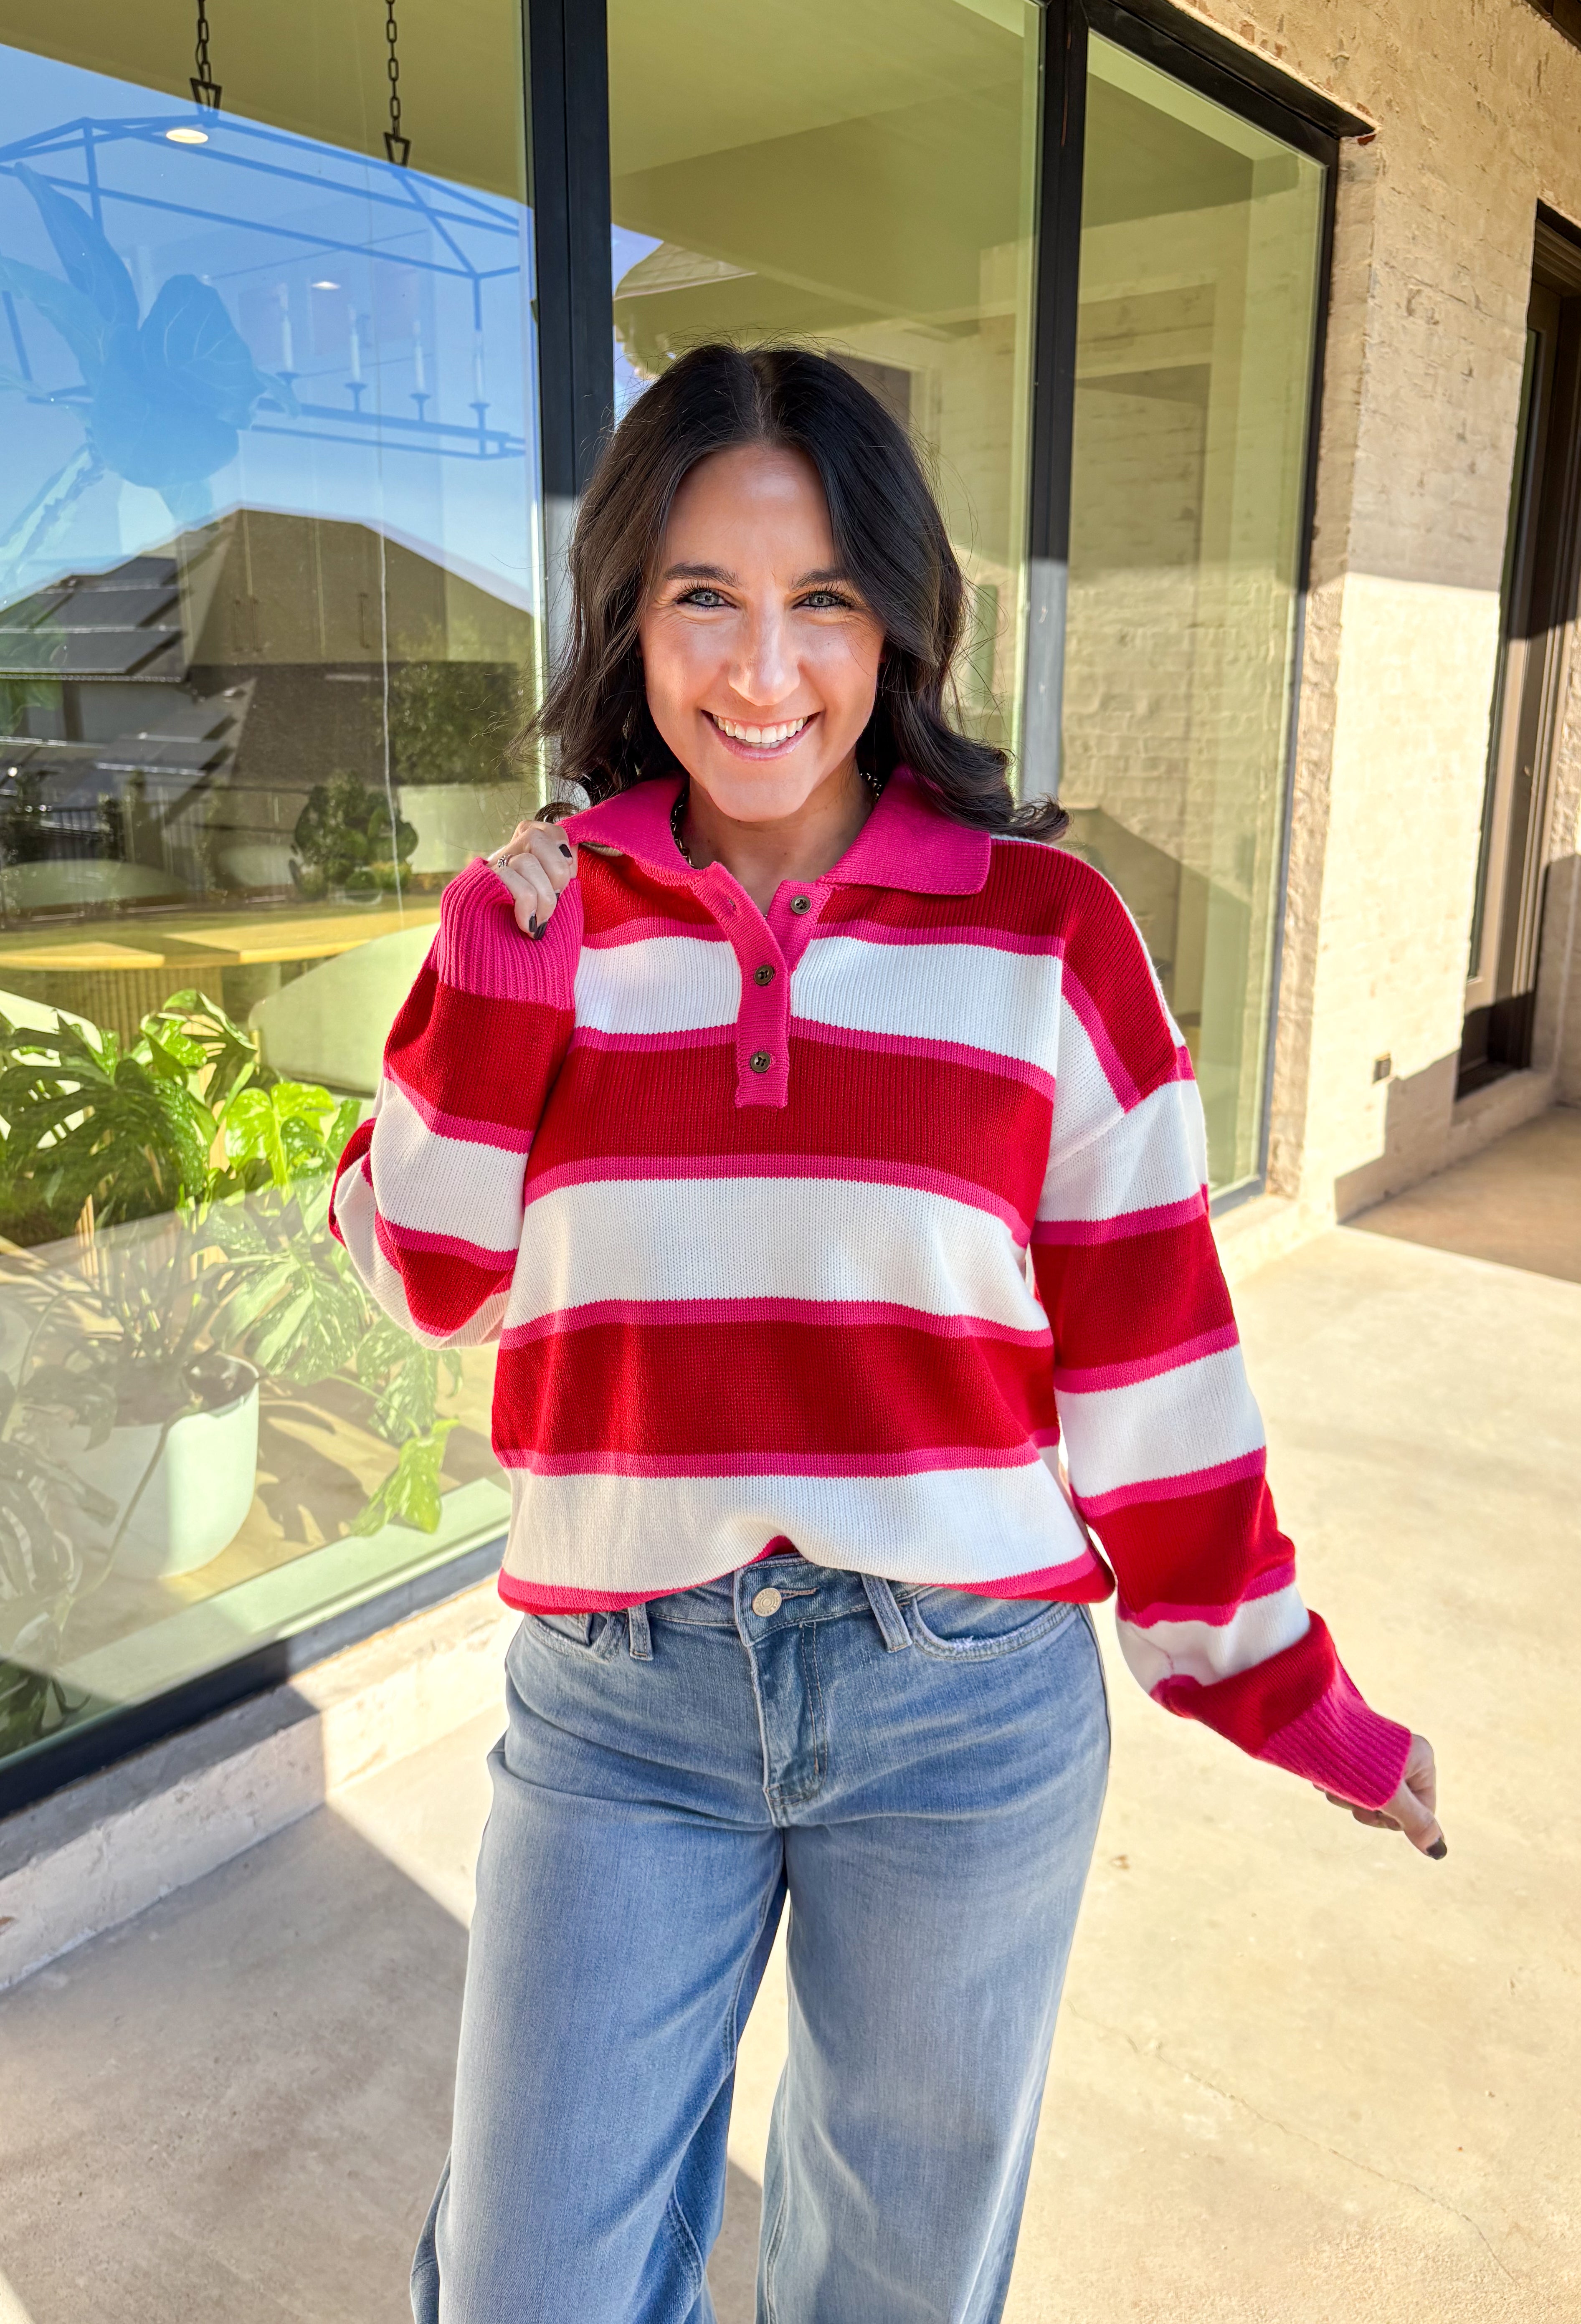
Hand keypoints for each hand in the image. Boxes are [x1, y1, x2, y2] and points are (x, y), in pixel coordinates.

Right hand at [487, 820, 577, 938]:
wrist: (495, 946)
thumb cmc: (530, 919)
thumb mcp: (551, 891)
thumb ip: (561, 869)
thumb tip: (571, 854)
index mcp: (526, 848)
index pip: (552, 832)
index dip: (565, 857)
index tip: (565, 882)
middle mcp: (507, 851)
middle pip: (536, 837)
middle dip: (556, 872)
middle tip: (556, 900)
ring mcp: (492, 866)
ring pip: (525, 862)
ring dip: (543, 897)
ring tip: (541, 920)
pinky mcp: (482, 883)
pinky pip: (510, 880)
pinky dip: (526, 906)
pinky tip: (528, 923)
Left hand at [1325, 1732, 1445, 1858]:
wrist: (1309, 1725)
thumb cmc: (1353, 1760)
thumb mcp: (1388, 1796)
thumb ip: (1415, 1822)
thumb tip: (1440, 1852)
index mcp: (1422, 1759)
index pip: (1422, 1812)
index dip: (1396, 1819)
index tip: (1377, 1809)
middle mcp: (1403, 1756)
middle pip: (1392, 1807)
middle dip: (1366, 1807)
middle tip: (1350, 1795)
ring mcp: (1378, 1757)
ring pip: (1368, 1799)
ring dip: (1348, 1799)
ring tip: (1333, 1782)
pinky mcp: (1355, 1757)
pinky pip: (1352, 1786)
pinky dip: (1338, 1787)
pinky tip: (1325, 1777)